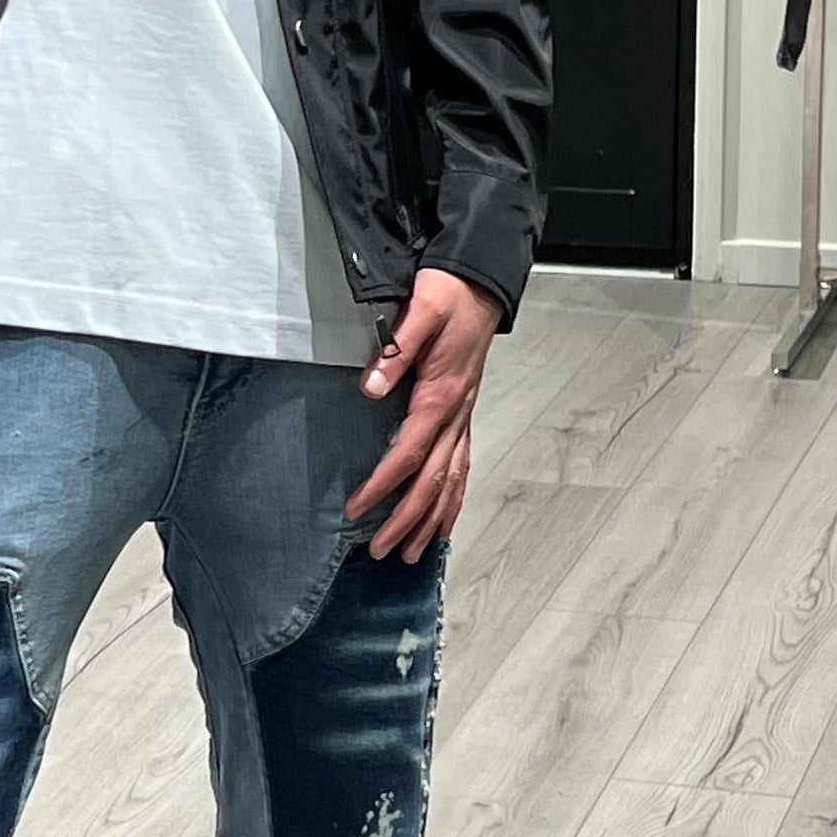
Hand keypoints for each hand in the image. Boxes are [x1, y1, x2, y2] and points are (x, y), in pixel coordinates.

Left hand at [346, 270, 502, 562]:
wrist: (480, 284)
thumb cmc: (448, 295)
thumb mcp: (420, 311)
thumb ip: (394, 351)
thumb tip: (370, 388)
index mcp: (440, 394)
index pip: (408, 453)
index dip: (382, 485)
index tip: (356, 508)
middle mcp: (456, 414)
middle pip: (432, 481)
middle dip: (407, 520)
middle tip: (381, 551)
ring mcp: (463, 418)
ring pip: (452, 482)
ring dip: (432, 521)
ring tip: (412, 553)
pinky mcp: (464, 415)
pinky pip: (462, 468)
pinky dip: (454, 500)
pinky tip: (444, 521)